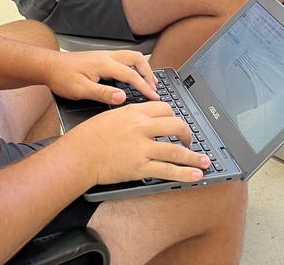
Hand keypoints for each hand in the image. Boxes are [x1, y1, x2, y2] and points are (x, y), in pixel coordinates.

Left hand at [45, 50, 158, 104]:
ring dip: (142, 68)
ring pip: (130, 56)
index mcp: (103, 64)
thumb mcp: (80, 90)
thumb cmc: (61, 78)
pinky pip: (123, 59)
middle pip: (136, 59)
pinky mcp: (100, 58)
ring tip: (149, 82)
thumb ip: (102, 93)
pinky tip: (132, 76)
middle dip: (148, 73)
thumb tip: (122, 97)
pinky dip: (133, 67)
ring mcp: (104, 55)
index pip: (131, 74)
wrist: (48, 66)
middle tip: (155, 88)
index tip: (154, 97)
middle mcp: (106, 56)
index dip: (144, 87)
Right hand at [69, 101, 209, 185]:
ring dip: (194, 157)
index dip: (174, 116)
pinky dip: (184, 173)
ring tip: (204, 161)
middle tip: (190, 140)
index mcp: (134, 111)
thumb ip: (130, 116)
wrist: (79, 155)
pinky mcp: (140, 167)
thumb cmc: (89, 137)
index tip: (176, 124)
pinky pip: (167, 169)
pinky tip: (195, 175)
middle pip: (175, 125)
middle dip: (187, 133)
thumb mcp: (111, 115)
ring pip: (176, 149)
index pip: (164, 108)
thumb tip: (144, 120)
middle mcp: (141, 127)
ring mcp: (142, 147)